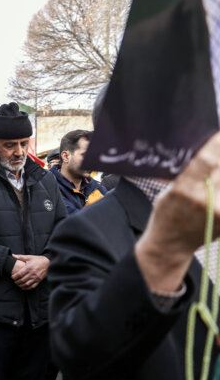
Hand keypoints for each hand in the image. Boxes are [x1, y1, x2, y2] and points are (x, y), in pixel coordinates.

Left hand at [11, 254, 49, 289]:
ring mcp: (36, 277)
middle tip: (14, 281)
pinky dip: (27, 288)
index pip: (20, 274)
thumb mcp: (29, 257)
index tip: (12, 277)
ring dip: (21, 285)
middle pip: (23, 280)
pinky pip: (32, 286)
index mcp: (29, 267)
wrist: (47, 262)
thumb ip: (20, 257)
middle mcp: (33, 273)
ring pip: (27, 284)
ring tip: (18, 284)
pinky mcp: (39, 280)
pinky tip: (23, 287)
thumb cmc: (36, 259)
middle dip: (17, 282)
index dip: (15, 276)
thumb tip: (12, 255)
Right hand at [136, 132, 219, 291]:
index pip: (205, 160)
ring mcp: (218, 210)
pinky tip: (217, 189)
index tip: (219, 133)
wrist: (170, 246)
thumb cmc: (166, 216)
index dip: (216, 144)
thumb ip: (187, 176)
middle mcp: (203, 199)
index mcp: (183, 190)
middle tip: (219, 150)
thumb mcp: (168, 193)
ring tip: (214, 179)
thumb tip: (207, 154)